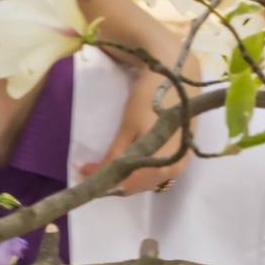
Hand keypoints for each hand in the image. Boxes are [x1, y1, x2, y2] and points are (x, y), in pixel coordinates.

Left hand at [78, 68, 190, 195]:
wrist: (177, 77)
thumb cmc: (149, 100)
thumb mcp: (127, 128)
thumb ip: (114, 156)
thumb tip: (91, 175)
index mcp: (160, 165)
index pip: (126, 184)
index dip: (104, 181)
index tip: (83, 172)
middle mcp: (173, 170)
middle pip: (137, 186)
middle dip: (114, 182)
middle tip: (92, 170)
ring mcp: (180, 164)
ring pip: (147, 182)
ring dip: (126, 179)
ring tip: (106, 168)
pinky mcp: (181, 156)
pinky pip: (156, 173)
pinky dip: (139, 172)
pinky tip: (127, 165)